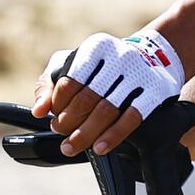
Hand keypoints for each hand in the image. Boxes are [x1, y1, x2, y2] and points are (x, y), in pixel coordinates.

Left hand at [35, 30, 184, 156]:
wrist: (156, 55)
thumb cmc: (105, 64)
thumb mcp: (75, 62)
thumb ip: (50, 84)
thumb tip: (38, 110)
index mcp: (96, 48)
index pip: (68, 83)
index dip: (58, 106)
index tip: (54, 117)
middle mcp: (118, 57)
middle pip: (86, 100)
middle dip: (68, 123)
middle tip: (62, 134)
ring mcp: (139, 74)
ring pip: (107, 111)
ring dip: (86, 134)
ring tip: (72, 146)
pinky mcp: (155, 90)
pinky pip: (132, 118)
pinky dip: (113, 135)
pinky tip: (100, 147)